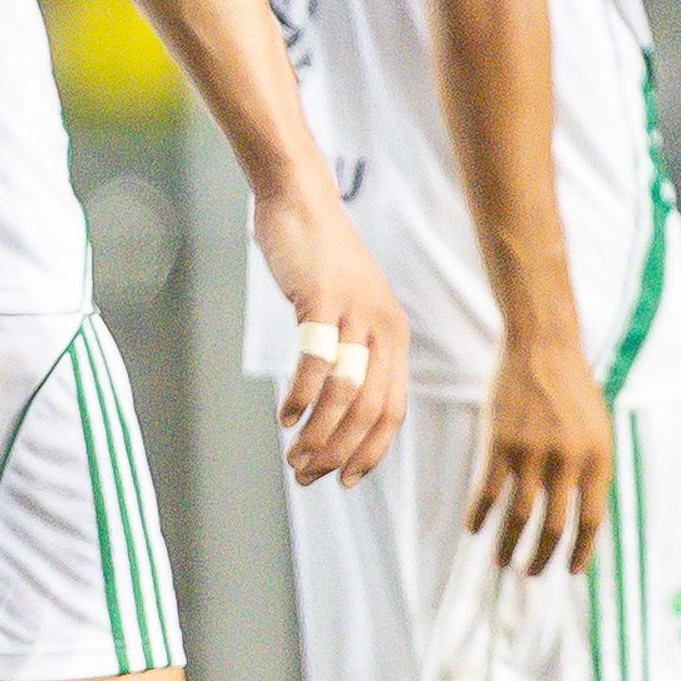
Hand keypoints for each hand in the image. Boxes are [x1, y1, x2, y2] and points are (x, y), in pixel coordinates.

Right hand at [253, 186, 410, 485]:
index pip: (393, 411)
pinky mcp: (323, 299)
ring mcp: (355, 314)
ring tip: (294, 456)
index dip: (370, 452)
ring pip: (344, 392)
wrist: (301, 201)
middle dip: (340, 452)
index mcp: (395, 337)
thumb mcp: (348, 307)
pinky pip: (315, 359)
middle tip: (307, 475)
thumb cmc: (319, 259)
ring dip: (319, 433)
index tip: (344, 479)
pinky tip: (286, 416)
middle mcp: (384, 329)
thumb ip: (350, 349)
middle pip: (369, 410)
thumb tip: (335, 402)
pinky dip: (301, 395)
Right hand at [468, 330, 612, 575]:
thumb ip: (590, 467)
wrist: (543, 347)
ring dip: (509, 543)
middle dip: (542, 556)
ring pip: (520, 513)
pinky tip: (473, 528)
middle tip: (531, 574)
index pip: (591, 520)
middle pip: (555, 525)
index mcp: (598, 459)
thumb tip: (579, 511)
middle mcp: (567, 461)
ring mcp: (532, 452)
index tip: (570, 571)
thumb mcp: (598, 429)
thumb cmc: (573, 387)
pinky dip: (480, 512)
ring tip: (502, 561)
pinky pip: (489, 488)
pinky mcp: (501, 442)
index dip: (581, 551)